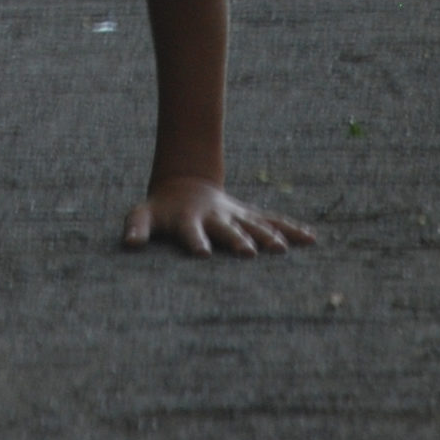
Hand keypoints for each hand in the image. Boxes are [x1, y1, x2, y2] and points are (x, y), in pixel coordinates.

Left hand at [122, 176, 316, 258]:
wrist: (186, 184)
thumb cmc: (162, 210)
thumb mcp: (144, 214)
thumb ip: (136, 226)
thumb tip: (128, 243)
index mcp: (188, 220)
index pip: (191, 232)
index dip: (195, 242)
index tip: (202, 255)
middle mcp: (215, 217)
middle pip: (227, 229)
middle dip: (238, 240)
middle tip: (248, 253)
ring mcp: (235, 216)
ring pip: (254, 225)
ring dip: (268, 236)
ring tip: (283, 250)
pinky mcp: (249, 217)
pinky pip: (273, 222)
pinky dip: (291, 230)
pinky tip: (311, 239)